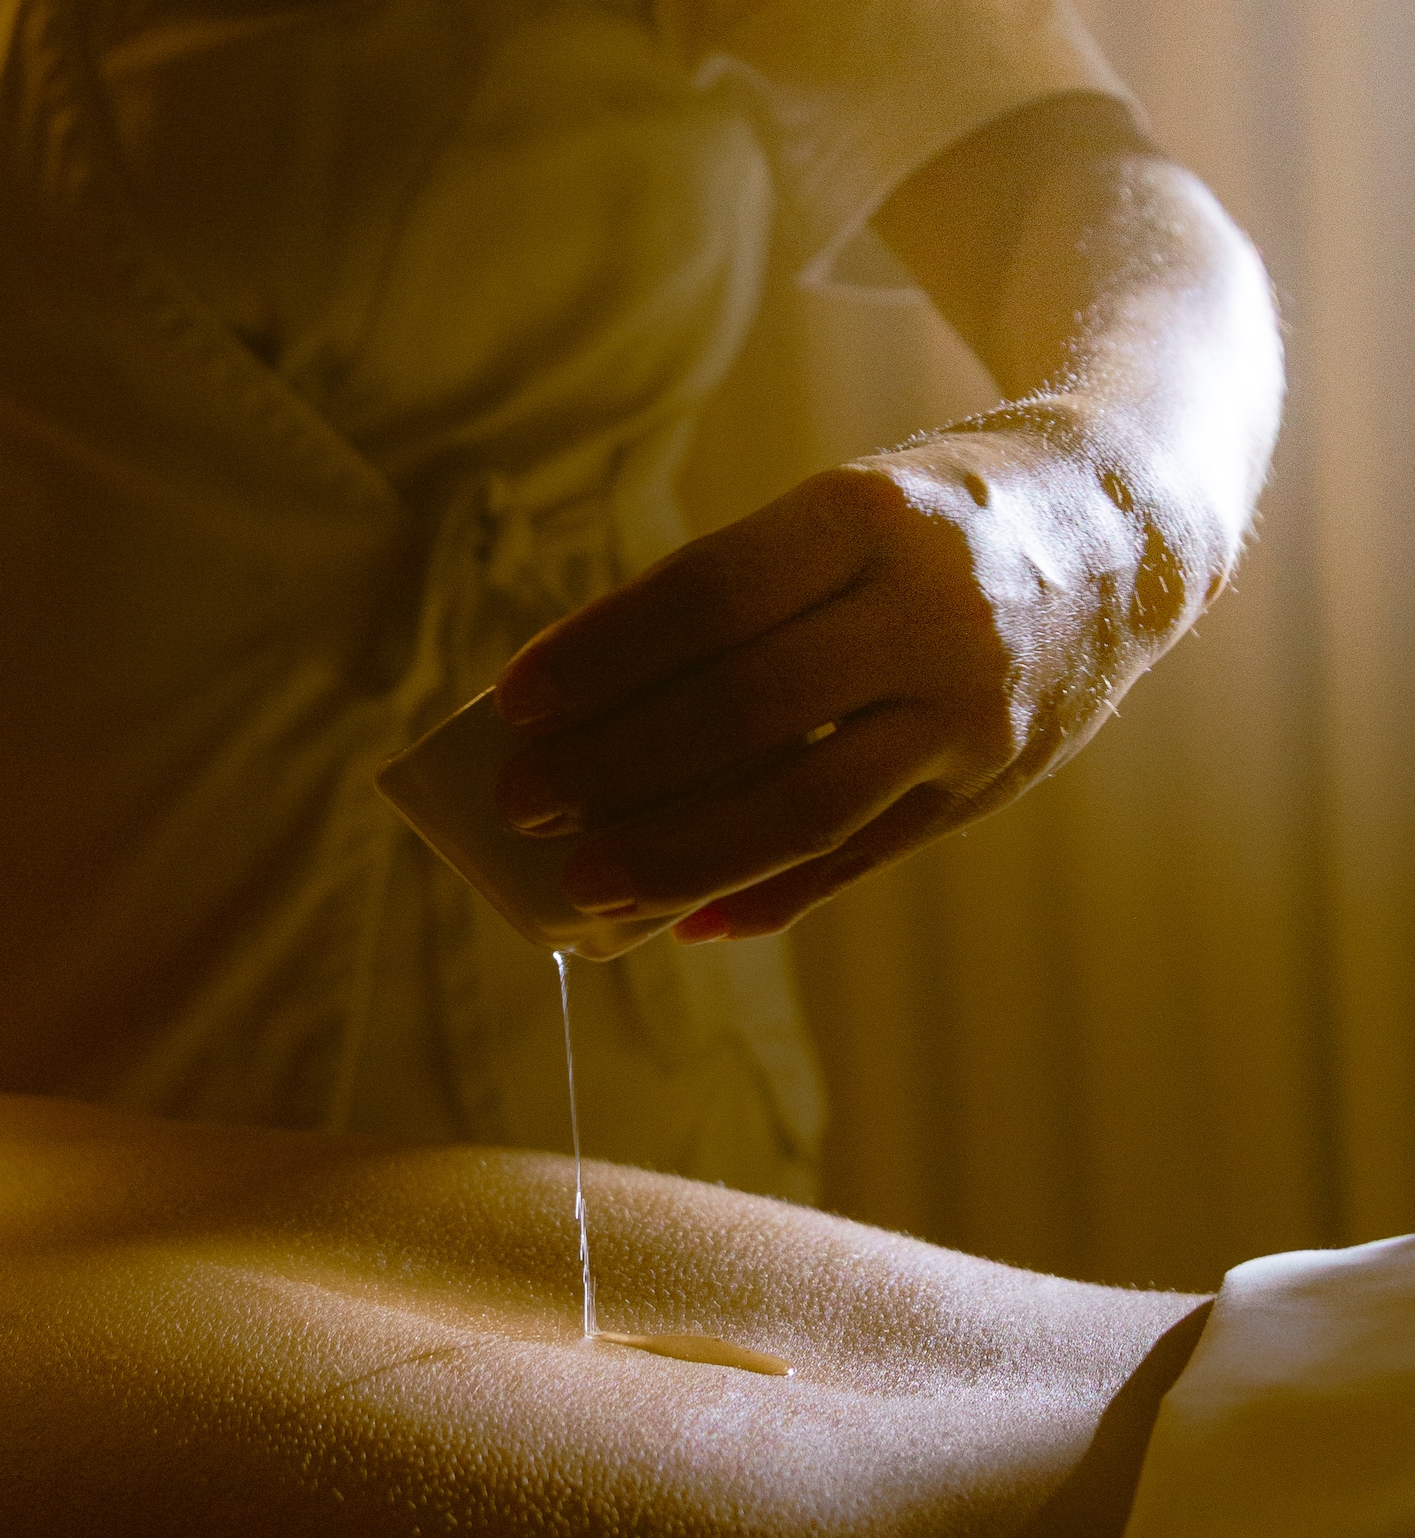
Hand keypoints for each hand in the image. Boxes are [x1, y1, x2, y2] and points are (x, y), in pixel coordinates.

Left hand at [493, 400, 1205, 940]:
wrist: (1135, 528)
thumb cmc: (944, 516)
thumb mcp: (850, 506)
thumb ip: (746, 600)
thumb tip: (603, 714)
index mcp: (873, 515)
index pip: (706, 595)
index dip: (601, 656)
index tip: (514, 702)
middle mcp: (929, 613)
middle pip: (742, 709)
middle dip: (615, 767)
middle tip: (524, 802)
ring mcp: (968, 710)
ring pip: (800, 804)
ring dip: (677, 853)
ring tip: (586, 883)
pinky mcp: (989, 784)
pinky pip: (860, 856)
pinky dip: (769, 895)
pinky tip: (691, 918)